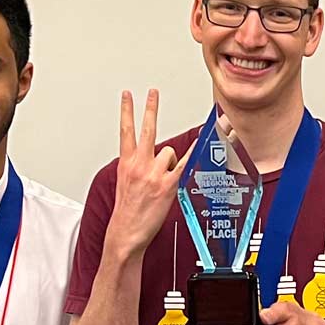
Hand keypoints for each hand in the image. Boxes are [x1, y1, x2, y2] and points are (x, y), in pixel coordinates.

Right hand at [106, 89, 183, 259]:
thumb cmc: (128, 210)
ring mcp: (153, 173)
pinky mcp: (167, 184)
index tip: (127, 95)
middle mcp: (139, 164)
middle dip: (150, 109)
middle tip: (153, 92)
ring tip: (162, 180)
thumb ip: (136, 165)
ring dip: (169, 162)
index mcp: (126, 163)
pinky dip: (192, 154)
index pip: (125, 131)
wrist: (126, 231)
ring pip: (168, 151)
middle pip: (146, 129)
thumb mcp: (124, 183)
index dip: (127, 111)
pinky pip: (183, 164)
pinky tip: (199, 145)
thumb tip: (154, 157)